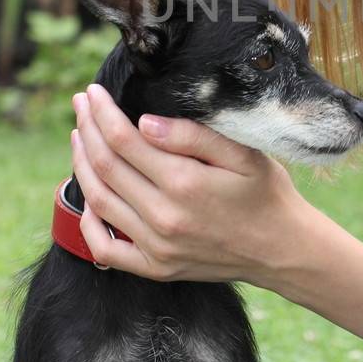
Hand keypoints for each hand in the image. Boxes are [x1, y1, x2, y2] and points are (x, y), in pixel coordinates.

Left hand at [70, 82, 306, 284]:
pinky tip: (88, 199)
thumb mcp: (243, 154)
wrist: (283, 249)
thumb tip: (144, 123)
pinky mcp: (156, 268)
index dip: (102, 113)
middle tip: (80, 105)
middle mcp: (163, 217)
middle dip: (87, 130)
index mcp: (184, 183)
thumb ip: (193, 136)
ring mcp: (157, 247)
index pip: (124, 140)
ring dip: (82, 165)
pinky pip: (106, 249)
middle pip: (105, 166)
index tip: (92, 93)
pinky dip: (88, 223)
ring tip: (79, 138)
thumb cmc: (267, 193)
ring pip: (99, 201)